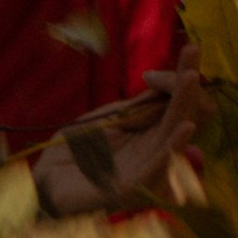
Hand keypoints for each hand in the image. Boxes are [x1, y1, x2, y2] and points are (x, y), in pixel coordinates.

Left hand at [33, 50, 205, 217]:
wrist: (45, 182)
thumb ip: (137, 107)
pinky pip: (158, 167)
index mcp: (152, 134)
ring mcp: (147, 171)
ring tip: (190, 78)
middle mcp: (156, 151)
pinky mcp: (132, 189)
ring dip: (185, 104)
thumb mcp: (108, 119)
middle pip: (187, 115)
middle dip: (189, 83)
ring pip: (176, 135)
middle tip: (192, 48)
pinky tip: (185, 127)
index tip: (150, 74)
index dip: (174, 81)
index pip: (180, 104)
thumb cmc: (75, 152)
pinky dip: (173, 146)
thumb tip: (168, 85)